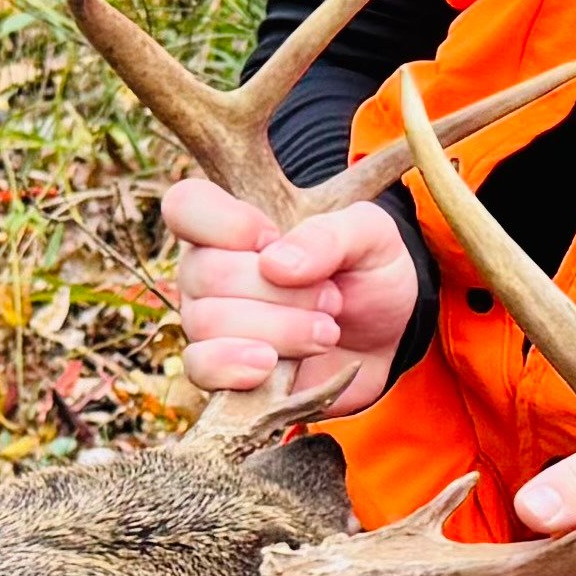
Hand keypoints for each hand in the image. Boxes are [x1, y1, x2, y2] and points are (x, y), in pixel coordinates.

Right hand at [165, 176, 420, 412]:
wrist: (388, 339)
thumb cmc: (368, 275)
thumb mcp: (372, 237)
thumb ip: (331, 234)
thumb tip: (274, 263)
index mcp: (235, 224)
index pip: (186, 205)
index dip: (225, 223)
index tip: (272, 237)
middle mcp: (210, 270)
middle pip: (205, 272)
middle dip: (279, 290)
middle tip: (331, 297)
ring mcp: (210, 321)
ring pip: (207, 322)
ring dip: (279, 329)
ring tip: (327, 331)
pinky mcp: (222, 370)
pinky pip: (200, 367)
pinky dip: (237, 366)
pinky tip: (273, 366)